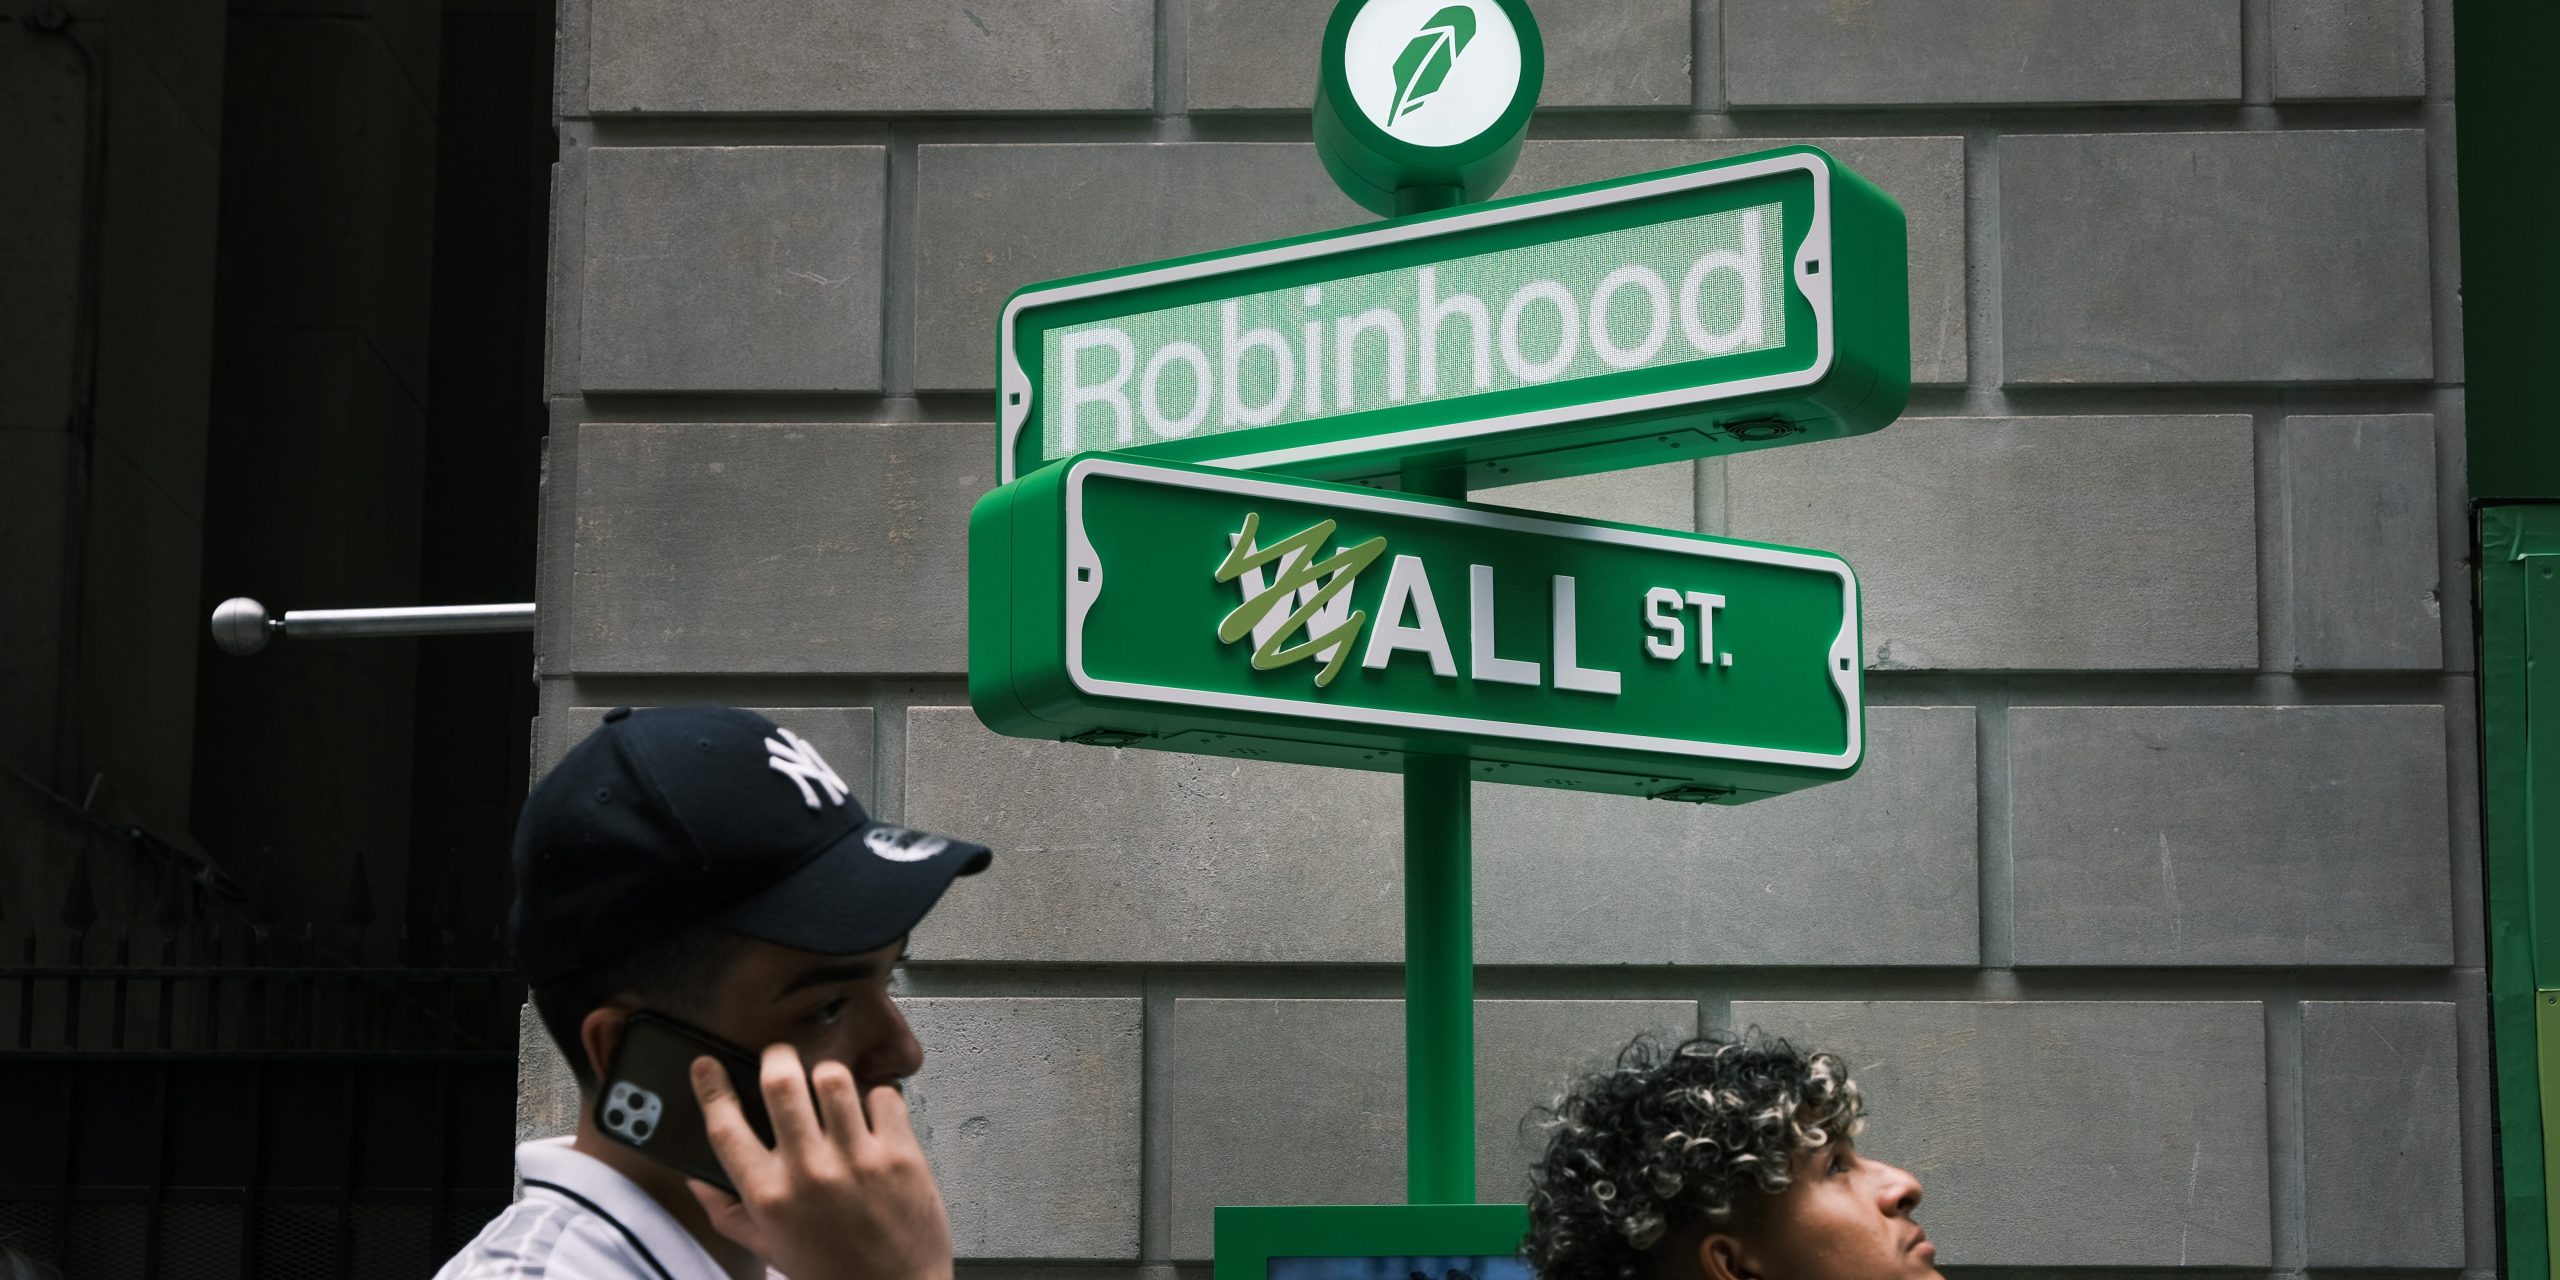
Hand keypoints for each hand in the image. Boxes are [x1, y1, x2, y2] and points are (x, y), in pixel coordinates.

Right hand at [686, 1043, 954, 1279]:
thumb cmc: (831, 1271)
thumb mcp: (769, 1247)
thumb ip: (728, 1211)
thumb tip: (697, 1179)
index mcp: (769, 1196)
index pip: (725, 1126)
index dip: (710, 1088)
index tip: (707, 1066)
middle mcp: (809, 1173)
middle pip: (780, 1082)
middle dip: (776, 1058)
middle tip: (780, 1059)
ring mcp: (857, 1161)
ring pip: (833, 1078)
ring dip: (828, 1075)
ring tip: (829, 1088)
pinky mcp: (900, 1155)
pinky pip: (884, 1096)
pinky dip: (877, 1098)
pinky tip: (871, 1115)